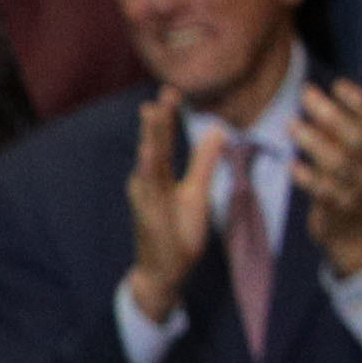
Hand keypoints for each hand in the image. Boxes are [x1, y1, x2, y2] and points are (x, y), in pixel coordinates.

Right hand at [126, 90, 214, 325]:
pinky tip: (149, 154)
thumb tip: (216, 131)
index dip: (168, 117)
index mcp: (159, 176)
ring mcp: (145, 199)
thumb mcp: (198, 193)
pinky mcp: (147, 214)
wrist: (164, 271)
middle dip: (159, 119)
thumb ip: (204, 162)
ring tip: (152, 114)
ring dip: (150, 138)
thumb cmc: (178, 232)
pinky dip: (147, 170)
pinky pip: (148, 189)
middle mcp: (147, 183)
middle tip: (164, 91)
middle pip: (155, 145)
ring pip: (149, 163)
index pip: (165, 140)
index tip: (172, 90)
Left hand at [294, 79, 361, 279]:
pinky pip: (323, 191)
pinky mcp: (337, 207)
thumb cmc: (344, 183)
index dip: (358, 101)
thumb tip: (312, 99)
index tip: (337, 84)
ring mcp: (355, 187)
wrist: (352, 232)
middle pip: (355, 136)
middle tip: (305, 94)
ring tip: (290, 124)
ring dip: (313, 141)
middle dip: (330, 112)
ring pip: (338, 161)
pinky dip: (307, 177)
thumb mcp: (350, 156)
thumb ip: (337, 132)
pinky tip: (291, 165)